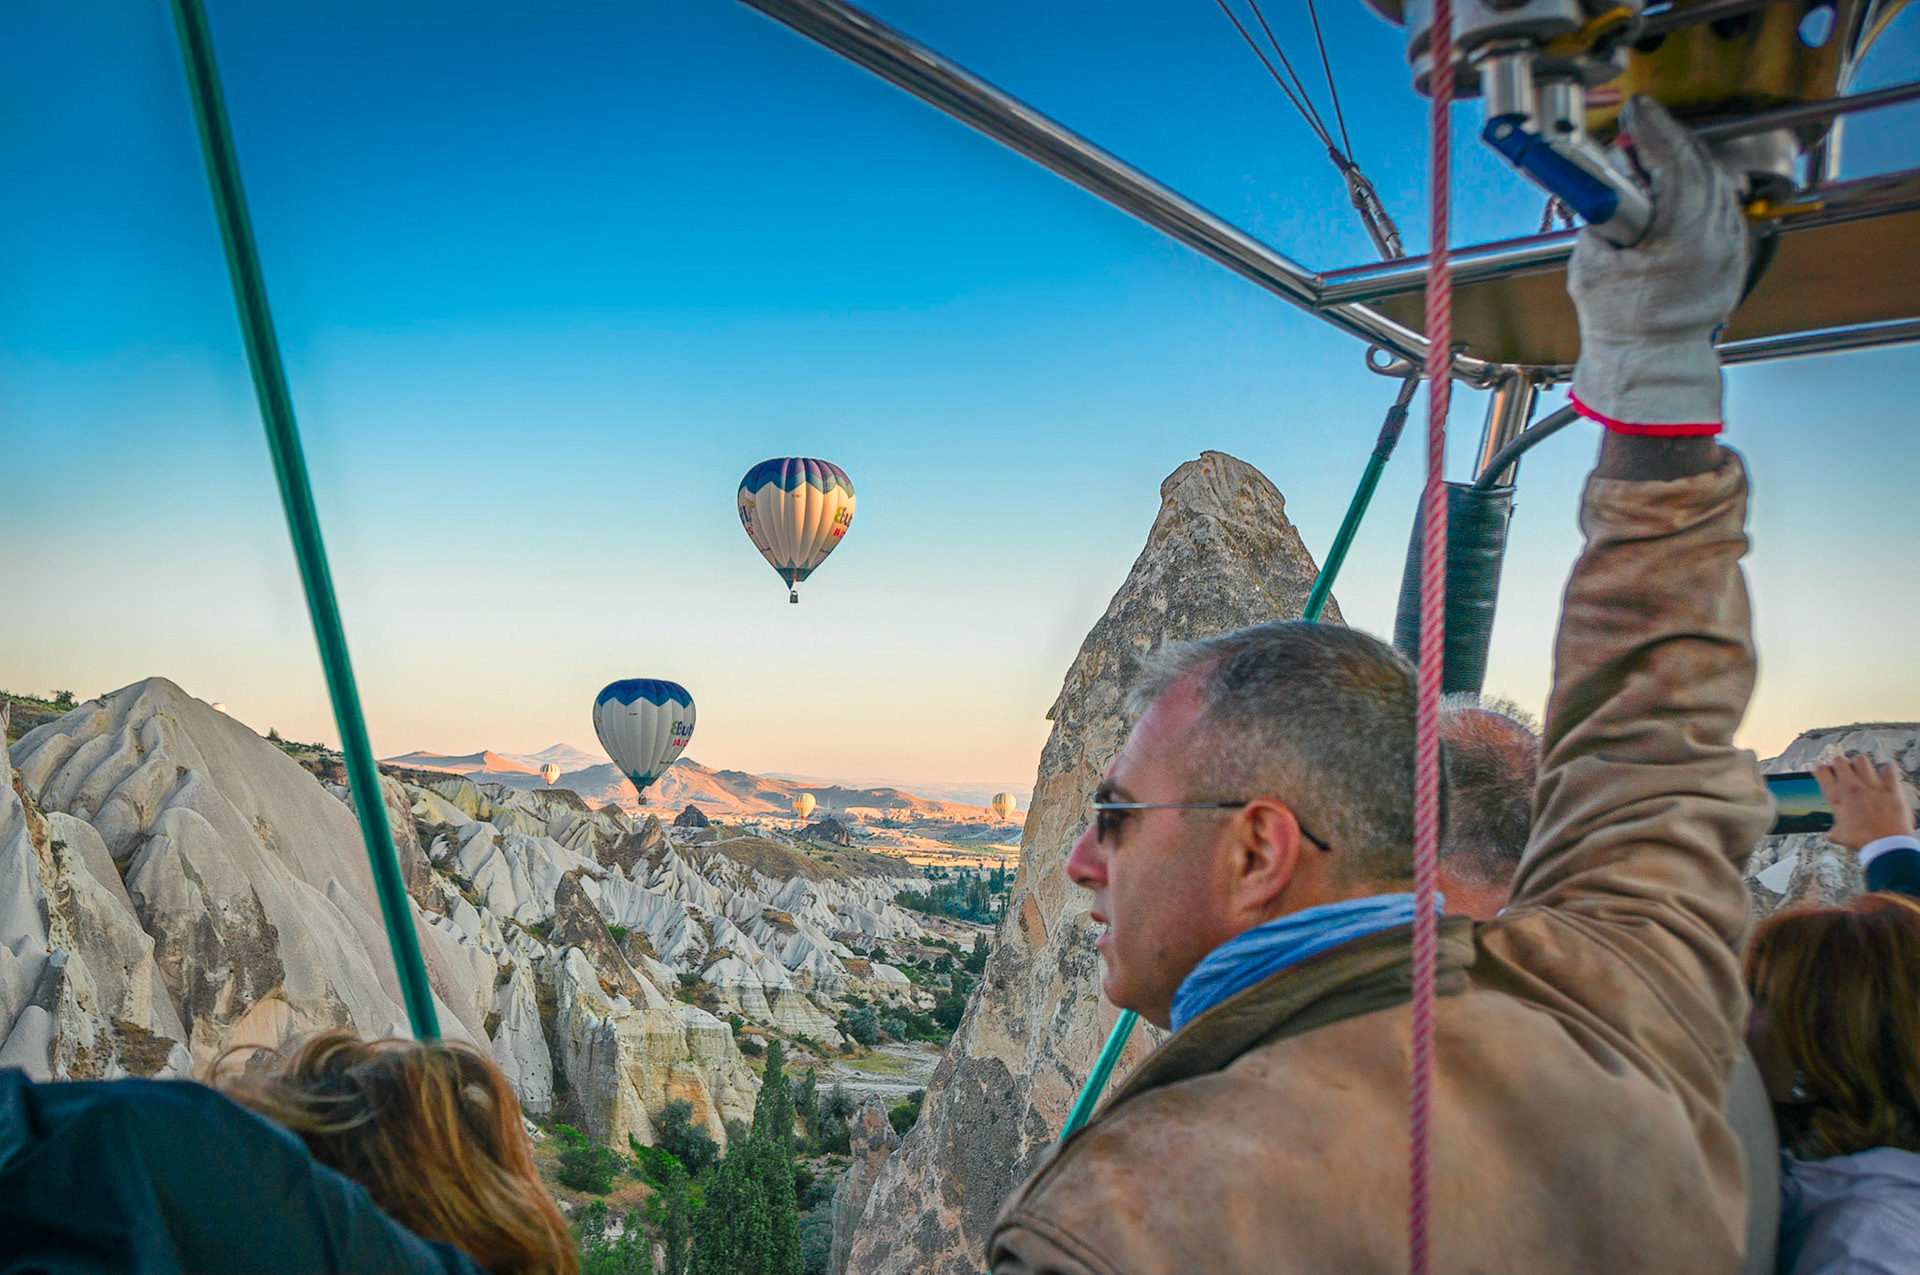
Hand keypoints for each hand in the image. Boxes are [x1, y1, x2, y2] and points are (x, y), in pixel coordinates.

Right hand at [1567, 95, 1749, 433]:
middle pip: (1699, 165)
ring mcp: (1731, 245)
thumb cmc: (1620, 326)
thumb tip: (1600, 180)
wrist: (1649, 364)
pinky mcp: (1732, 251)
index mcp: (1686, 242)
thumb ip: (1598, 218)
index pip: (1678, 165)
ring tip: (1644, 162)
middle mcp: (1718, 240)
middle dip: (1665, 141)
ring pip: (1712, 180)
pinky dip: (1692, 186)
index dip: (1655, 131)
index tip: (1637, 109)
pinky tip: (1666, 189)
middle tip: (1634, 130)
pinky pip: (1718, 201)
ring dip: (1679, 162)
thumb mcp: (1591, 267)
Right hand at [1812, 753, 1914, 849]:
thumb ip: (1833, 828)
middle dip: (1837, 764)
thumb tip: (1831, 832)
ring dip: (1859, 764)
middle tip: (1840, 770)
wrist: (1886, 844)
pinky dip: (1885, 773)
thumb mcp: (1838, 835)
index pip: (1821, 772)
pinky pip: (1888, 771)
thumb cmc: (1861, 841)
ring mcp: (1872, 786)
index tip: (1819, 767)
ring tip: (1861, 771)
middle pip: (1839, 761)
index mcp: (1837, 797)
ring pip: (1861, 760)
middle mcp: (1853, 788)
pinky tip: (1883, 778)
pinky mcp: (1891, 789)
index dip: (1817, 767)